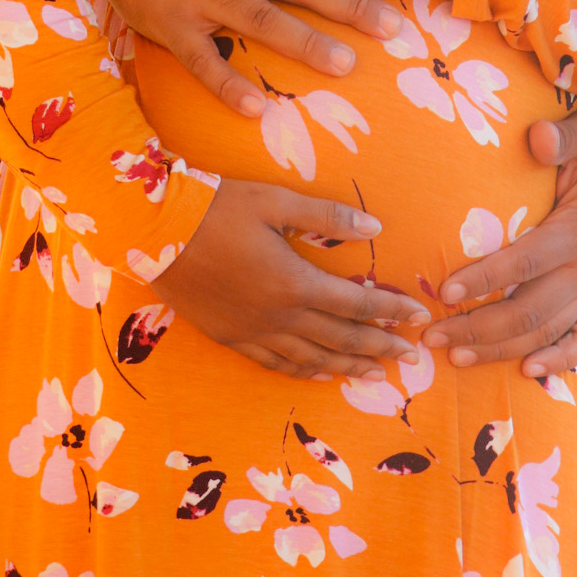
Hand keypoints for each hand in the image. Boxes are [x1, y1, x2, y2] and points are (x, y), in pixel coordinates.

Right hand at [156, 179, 427, 378]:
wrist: (158, 231)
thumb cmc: (218, 208)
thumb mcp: (276, 201)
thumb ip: (326, 217)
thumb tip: (375, 228)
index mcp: (295, 283)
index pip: (356, 304)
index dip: (391, 311)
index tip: (419, 317)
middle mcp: (278, 317)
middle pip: (340, 339)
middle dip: (379, 348)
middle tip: (411, 357)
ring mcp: (253, 332)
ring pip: (311, 360)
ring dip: (347, 367)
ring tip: (375, 375)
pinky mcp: (230, 337)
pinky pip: (275, 364)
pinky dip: (303, 372)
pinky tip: (318, 374)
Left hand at [422, 107, 576, 377]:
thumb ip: (561, 138)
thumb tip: (536, 136)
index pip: (524, 262)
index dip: (484, 279)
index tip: (444, 291)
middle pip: (528, 311)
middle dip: (478, 328)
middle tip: (433, 336)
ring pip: (547, 331)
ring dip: (501, 349)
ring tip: (458, 358)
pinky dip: (558, 359)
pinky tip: (527, 371)